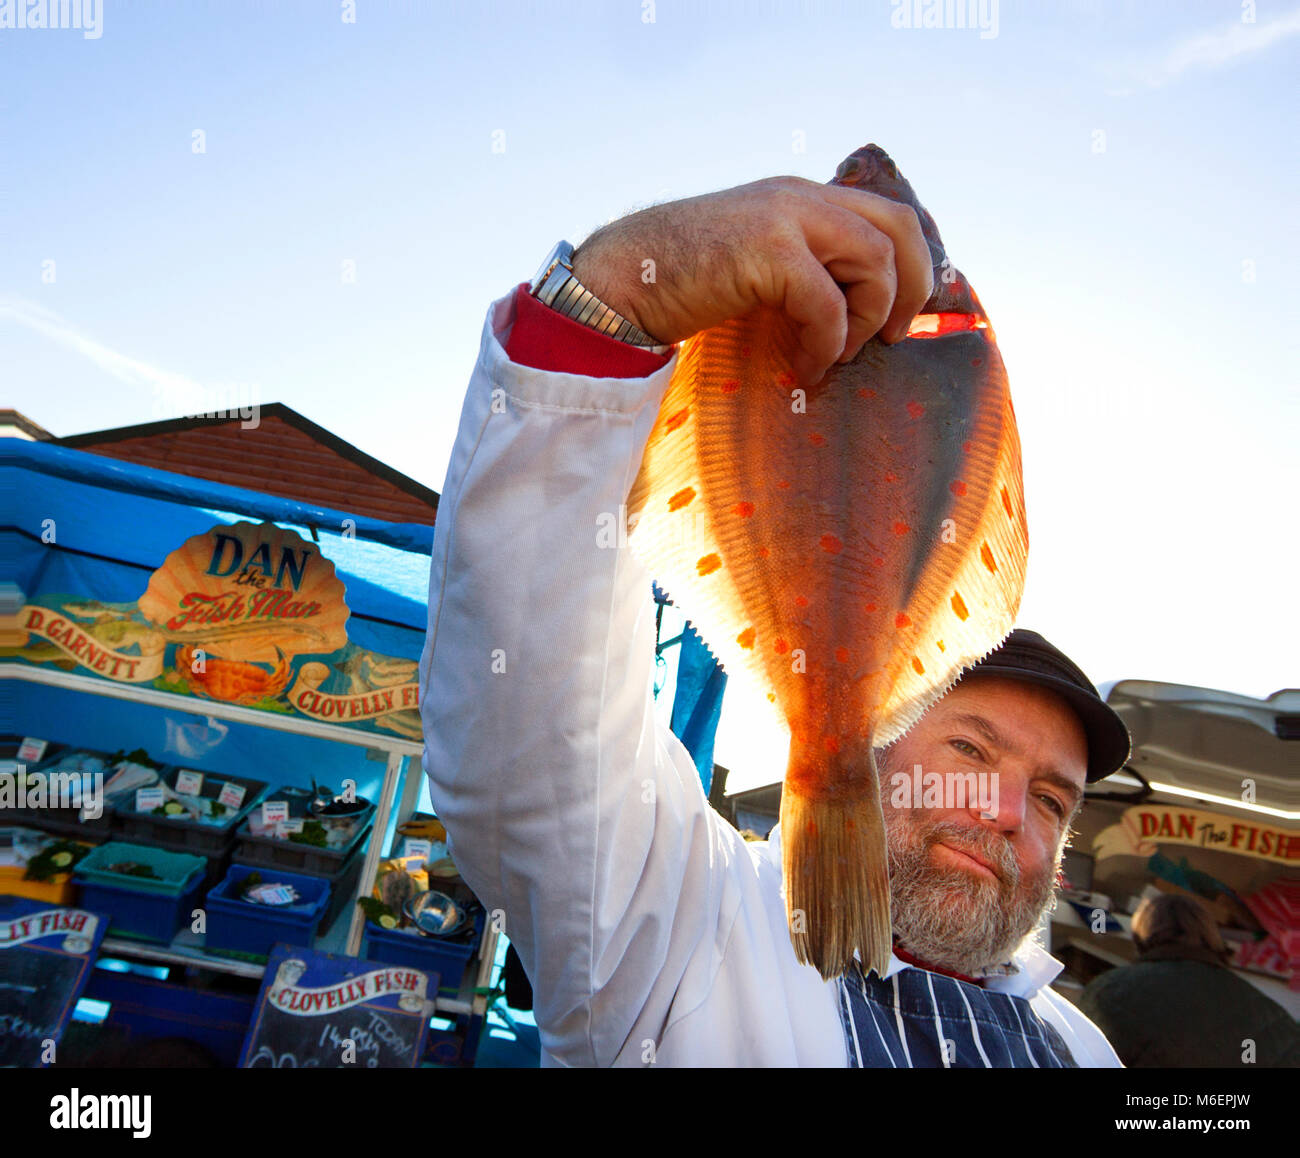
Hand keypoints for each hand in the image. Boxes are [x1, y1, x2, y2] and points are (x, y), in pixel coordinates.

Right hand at [570, 176, 932, 385]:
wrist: (623, 279)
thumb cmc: (683, 284)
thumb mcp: (755, 265)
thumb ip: (801, 268)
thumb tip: (849, 314)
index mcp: (802, 198)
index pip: (889, 216)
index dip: (910, 269)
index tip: (894, 319)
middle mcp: (801, 197)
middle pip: (899, 228)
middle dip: (910, 289)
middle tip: (889, 337)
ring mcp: (785, 217)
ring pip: (875, 261)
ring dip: (866, 319)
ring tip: (837, 355)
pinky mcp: (768, 251)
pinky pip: (828, 304)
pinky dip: (827, 345)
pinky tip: (805, 368)